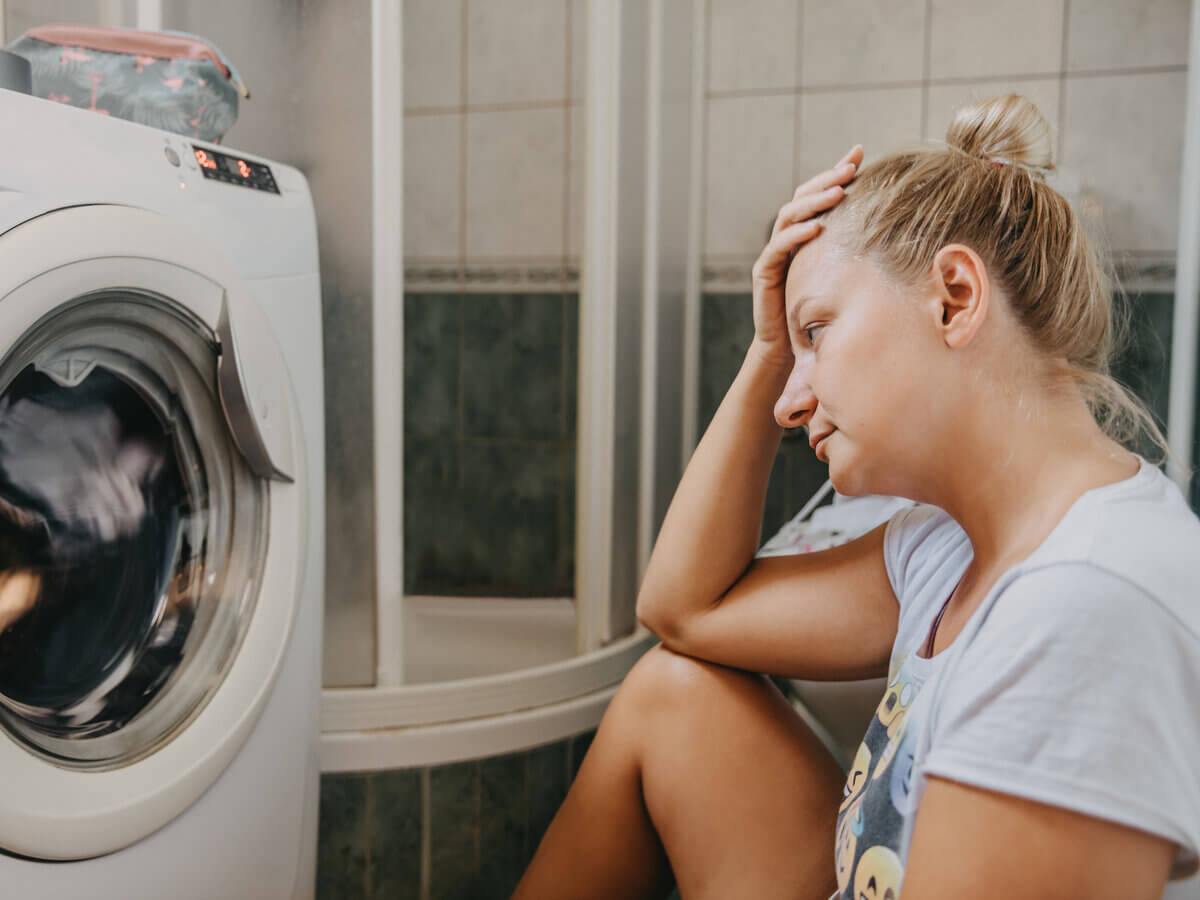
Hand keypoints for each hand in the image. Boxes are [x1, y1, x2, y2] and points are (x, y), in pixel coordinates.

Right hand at [750, 145, 862, 365]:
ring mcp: (774, 254)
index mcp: (806, 235)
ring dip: (813, 201)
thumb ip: (862, 255)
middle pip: (802, 196)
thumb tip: (905, 232)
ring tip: (836, 192)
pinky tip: (816, 227)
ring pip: (788, 215)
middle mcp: (788, 239)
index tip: (859, 152)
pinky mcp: (765, 273)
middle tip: (850, 167)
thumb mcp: (846, 278)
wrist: (788, 349)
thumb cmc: (821, 314)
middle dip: (826, 179)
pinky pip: (778, 247)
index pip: (819, 193)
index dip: (836, 171)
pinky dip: (795, 234)